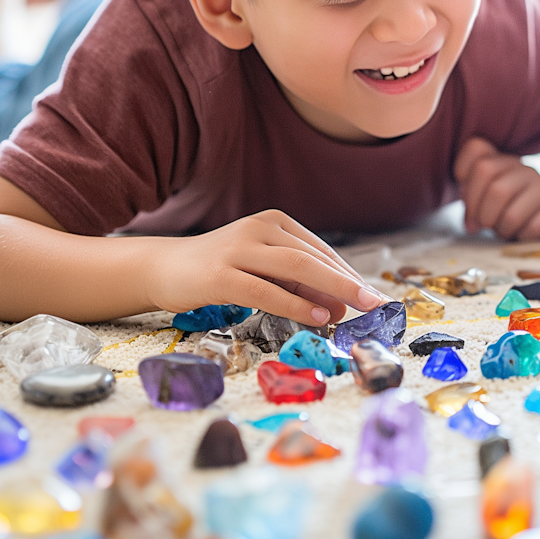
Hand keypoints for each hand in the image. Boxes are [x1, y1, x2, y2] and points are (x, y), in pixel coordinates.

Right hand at [148, 209, 391, 325]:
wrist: (163, 269)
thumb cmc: (220, 271)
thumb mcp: (264, 273)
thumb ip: (299, 285)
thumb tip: (339, 308)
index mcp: (274, 222)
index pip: (320, 250)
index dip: (348, 275)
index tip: (373, 297)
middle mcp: (258, 228)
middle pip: (313, 257)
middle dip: (348, 282)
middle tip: (376, 304)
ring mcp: (237, 249)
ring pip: (294, 268)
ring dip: (329, 290)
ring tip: (354, 310)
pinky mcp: (219, 275)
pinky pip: (265, 290)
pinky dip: (295, 303)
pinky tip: (318, 316)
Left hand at [454, 137, 539, 240]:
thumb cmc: (514, 210)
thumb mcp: (488, 200)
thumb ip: (472, 201)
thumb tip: (471, 224)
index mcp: (501, 160)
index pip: (475, 149)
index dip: (465, 179)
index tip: (470, 205)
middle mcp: (523, 167)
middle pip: (492, 186)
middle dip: (481, 214)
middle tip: (485, 226)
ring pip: (510, 214)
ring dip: (502, 230)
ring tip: (506, 230)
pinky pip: (532, 229)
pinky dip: (522, 238)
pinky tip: (525, 234)